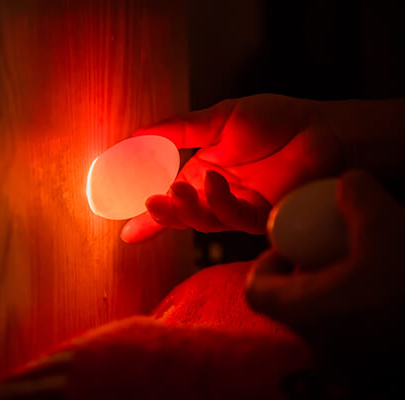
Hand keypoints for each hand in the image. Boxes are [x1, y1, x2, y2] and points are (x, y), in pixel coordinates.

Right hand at [120, 94, 343, 242]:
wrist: (321, 128)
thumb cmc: (275, 120)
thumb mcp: (219, 118)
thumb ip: (180, 128)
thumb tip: (138, 133)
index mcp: (203, 174)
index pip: (170, 199)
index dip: (150, 216)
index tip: (127, 231)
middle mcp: (217, 195)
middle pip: (183, 216)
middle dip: (164, 214)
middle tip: (150, 202)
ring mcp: (239, 208)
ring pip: (204, 222)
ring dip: (188, 210)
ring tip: (176, 190)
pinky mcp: (262, 216)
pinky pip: (233, 218)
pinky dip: (219, 202)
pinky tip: (215, 183)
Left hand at [246, 170, 404, 358]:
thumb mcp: (388, 223)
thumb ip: (358, 196)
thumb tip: (347, 182)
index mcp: (307, 311)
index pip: (256, 291)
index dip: (265, 264)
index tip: (289, 246)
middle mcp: (321, 343)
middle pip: (289, 306)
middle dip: (302, 274)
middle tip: (327, 251)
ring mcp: (350, 360)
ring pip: (321, 320)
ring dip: (331, 291)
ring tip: (361, 265)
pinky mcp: (378, 364)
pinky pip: (351, 334)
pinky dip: (356, 309)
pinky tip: (385, 286)